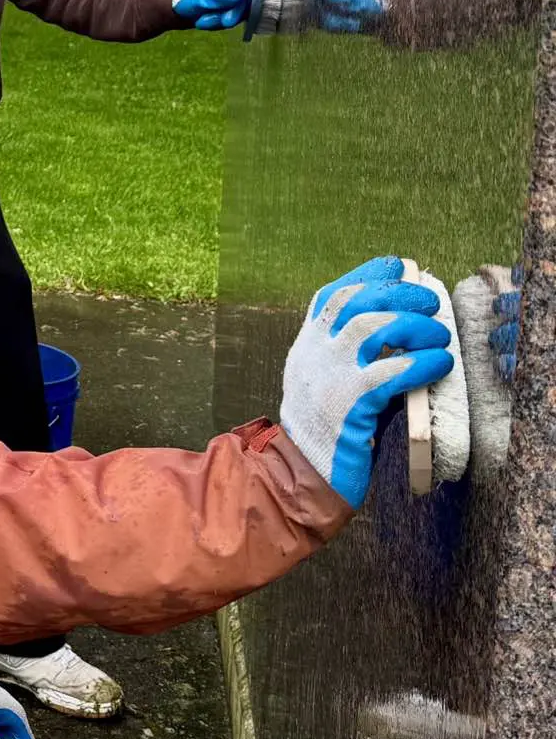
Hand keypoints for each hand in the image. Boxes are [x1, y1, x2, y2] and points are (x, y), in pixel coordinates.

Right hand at [279, 257, 456, 507]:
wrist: (299, 474)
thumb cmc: (326, 430)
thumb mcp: (325, 381)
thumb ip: (348, 355)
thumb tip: (396, 326)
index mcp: (307, 346)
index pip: (331, 296)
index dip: (366, 275)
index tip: (398, 265)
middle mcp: (312, 354)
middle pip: (353, 303)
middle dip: (397, 293)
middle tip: (430, 302)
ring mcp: (327, 378)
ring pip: (370, 329)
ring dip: (413, 326)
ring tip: (439, 337)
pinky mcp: (348, 406)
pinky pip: (388, 374)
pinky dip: (420, 364)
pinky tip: (439, 364)